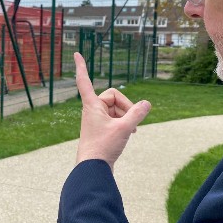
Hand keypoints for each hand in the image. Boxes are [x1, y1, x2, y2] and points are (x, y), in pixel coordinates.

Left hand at [74, 52, 150, 170]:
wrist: (93, 169)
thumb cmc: (103, 147)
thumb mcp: (124, 128)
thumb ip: (137, 114)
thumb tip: (147, 103)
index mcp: (92, 105)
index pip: (84, 81)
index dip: (81, 67)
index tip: (76, 53)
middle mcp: (92, 110)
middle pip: (114, 97)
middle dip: (126, 107)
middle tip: (131, 123)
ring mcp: (97, 120)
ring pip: (117, 109)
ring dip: (127, 117)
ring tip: (131, 131)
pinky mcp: (101, 130)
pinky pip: (116, 119)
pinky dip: (124, 123)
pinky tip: (130, 133)